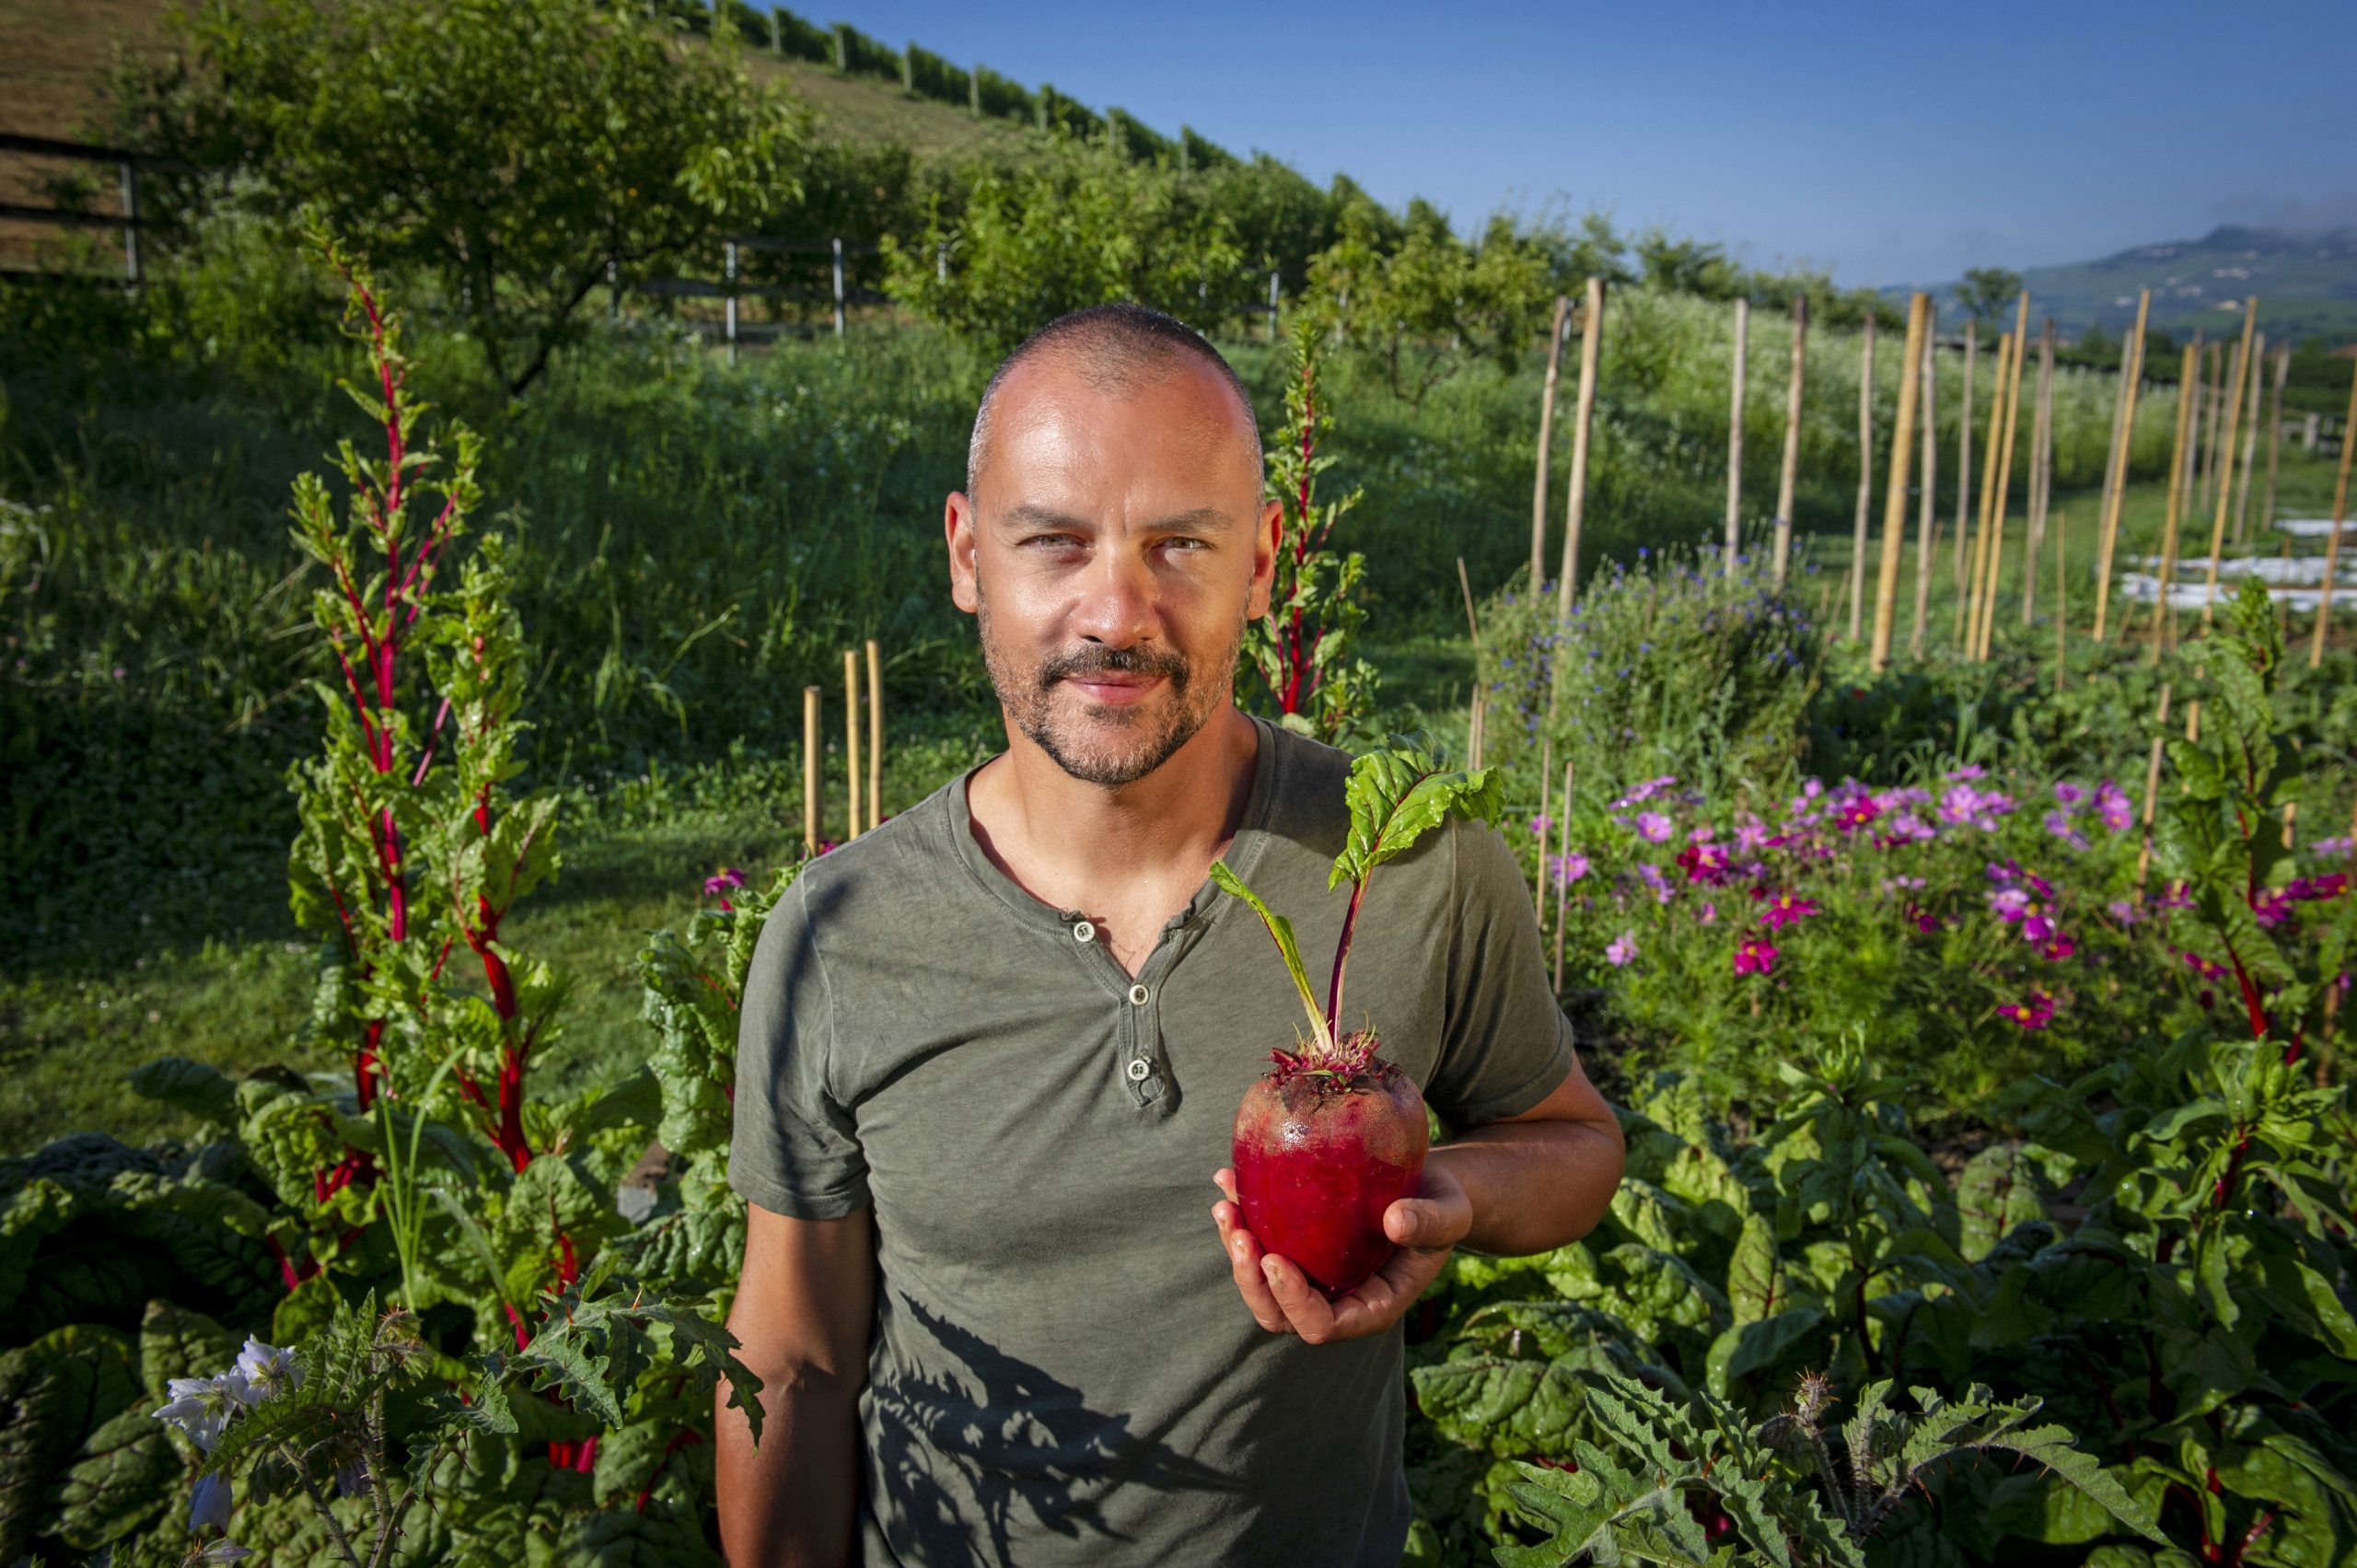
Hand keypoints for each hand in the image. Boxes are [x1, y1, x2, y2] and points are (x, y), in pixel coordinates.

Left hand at [1209, 1160, 1472, 1343]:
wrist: (1427, 1186)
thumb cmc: (1443, 1205)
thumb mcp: (1450, 1212)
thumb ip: (1431, 1221)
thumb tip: (1395, 1222)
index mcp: (1371, 1307)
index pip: (1322, 1326)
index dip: (1292, 1301)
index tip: (1273, 1258)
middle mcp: (1335, 1300)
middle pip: (1278, 1314)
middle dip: (1250, 1281)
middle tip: (1239, 1232)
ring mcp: (1313, 1276)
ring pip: (1260, 1283)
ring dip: (1235, 1248)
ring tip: (1226, 1204)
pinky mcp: (1299, 1247)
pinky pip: (1260, 1243)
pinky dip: (1241, 1215)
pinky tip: (1227, 1179)